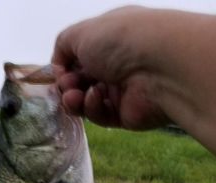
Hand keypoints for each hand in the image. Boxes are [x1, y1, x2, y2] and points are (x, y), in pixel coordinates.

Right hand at [52, 7, 168, 129]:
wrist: (157, 67)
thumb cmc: (119, 40)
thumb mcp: (80, 33)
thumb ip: (63, 46)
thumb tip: (59, 66)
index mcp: (108, 41)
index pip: (80, 57)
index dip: (65, 68)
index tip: (59, 73)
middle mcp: (116, 65)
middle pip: (81, 82)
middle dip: (68, 85)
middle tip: (67, 87)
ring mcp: (122, 91)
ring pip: (88, 102)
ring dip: (75, 100)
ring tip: (73, 96)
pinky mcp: (126, 116)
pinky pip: (101, 116)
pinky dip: (93, 108)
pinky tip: (95, 98)